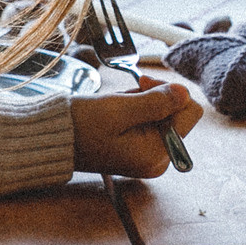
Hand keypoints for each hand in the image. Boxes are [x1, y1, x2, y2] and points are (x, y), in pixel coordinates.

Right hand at [72, 81, 203, 177]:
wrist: (54, 138)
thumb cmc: (83, 126)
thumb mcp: (119, 109)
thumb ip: (156, 102)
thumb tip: (185, 93)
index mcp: (158, 155)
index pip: (191, 112)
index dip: (172, 92)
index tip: (145, 84)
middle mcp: (159, 159)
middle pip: (179, 113)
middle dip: (156, 97)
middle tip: (129, 93)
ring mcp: (149, 155)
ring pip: (164, 113)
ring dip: (144, 101)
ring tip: (118, 106)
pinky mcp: (140, 148)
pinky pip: (150, 119)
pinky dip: (137, 108)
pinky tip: (117, 112)